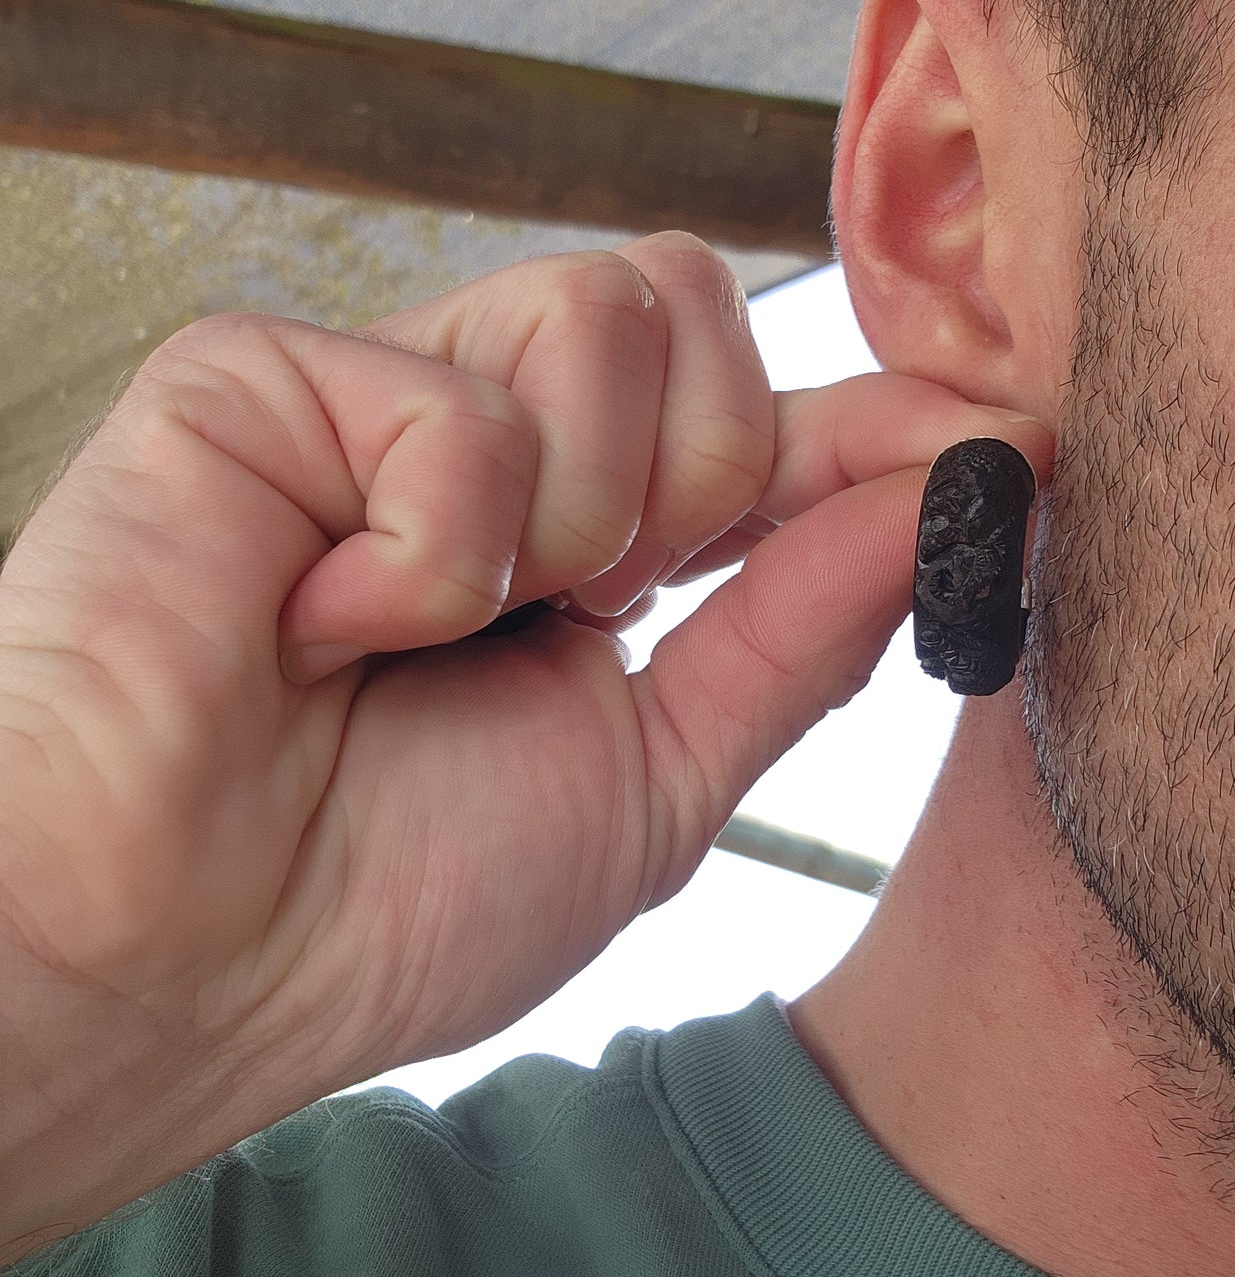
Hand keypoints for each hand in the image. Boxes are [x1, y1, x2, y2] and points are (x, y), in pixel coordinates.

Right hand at [0, 232, 1051, 1257]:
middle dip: (699, 486)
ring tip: (440, 628)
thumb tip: (951, 496)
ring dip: (573, 520)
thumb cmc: (389, 899)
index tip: (1003, 439)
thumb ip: (801, 632)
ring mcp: (374, 391)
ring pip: (605, 312)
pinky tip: (323, 624)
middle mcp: (488, 440)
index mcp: (581, 534)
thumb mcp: (657, 781)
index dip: (879, 425)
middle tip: (591, 611)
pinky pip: (460, 403)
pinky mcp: (256, 376)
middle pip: (699, 311)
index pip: (761, 420)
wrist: (189, 965)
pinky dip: (430, 553)